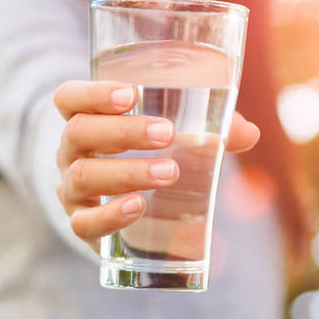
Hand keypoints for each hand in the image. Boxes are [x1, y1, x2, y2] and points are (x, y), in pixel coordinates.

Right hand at [53, 80, 259, 249]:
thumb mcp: (179, 135)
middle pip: (79, 132)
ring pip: (84, 176)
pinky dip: (110, 215)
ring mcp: (72, 190)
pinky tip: (138, 206)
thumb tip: (249, 134)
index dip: (93, 93)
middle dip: (123, 131)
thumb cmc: (152, 156)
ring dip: (127, 172)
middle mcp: (72, 152)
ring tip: (169, 172)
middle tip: (167, 133)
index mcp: (89, 120)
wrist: (129, 208)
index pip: (69, 98)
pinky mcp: (83, 225)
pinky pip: (84, 223)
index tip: (130, 94)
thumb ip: (212, 128)